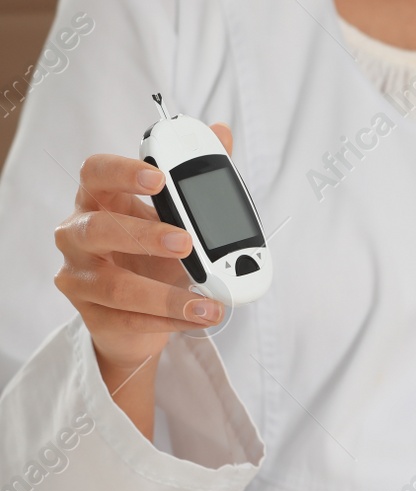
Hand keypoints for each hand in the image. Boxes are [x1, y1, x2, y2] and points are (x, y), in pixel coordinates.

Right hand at [53, 124, 231, 438]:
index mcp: (99, 200)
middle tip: (187, 242)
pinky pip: (132, 319)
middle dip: (144, 234)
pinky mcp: (93, 315)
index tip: (158, 176)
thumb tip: (223, 133)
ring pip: (116, 285)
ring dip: (167, 294)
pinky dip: (173, 320)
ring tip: (209, 301)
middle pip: (99, 228)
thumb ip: (199, 178)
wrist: (136, 317)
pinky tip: (201, 317)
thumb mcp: (175, 216)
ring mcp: (81, 276)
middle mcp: (79, 235)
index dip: (122, 172)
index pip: (95, 173)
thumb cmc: (151, 256)